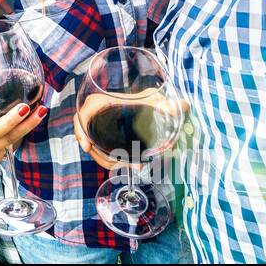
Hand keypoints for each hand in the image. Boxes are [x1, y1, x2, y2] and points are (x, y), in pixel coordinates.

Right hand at [73, 88, 189, 168]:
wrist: (136, 105)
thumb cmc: (140, 100)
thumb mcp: (152, 100)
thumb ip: (167, 103)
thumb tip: (184, 105)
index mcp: (99, 103)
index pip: (82, 116)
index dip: (81, 130)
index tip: (87, 146)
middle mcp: (93, 116)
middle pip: (87, 138)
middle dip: (101, 155)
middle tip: (118, 164)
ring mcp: (95, 129)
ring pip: (94, 148)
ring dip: (109, 160)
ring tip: (133, 166)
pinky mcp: (99, 139)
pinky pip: (98, 150)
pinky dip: (110, 159)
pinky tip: (126, 164)